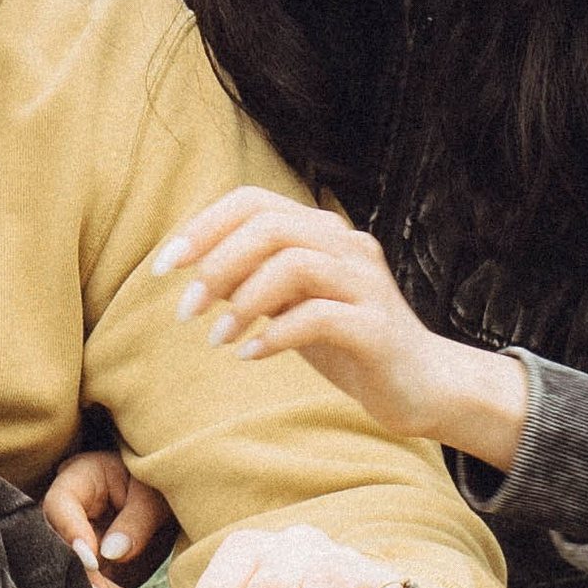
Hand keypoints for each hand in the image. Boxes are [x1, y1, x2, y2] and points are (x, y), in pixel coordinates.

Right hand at [41, 448, 170, 587]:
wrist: (170, 500)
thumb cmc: (158, 484)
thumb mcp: (153, 494)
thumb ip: (136, 520)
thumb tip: (112, 555)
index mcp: (76, 483)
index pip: (59, 507)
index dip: (71, 534)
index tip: (93, 560)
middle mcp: (68, 519)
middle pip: (60, 551)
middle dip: (82, 579)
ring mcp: (79, 550)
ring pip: (78, 580)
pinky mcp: (95, 573)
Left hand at [152, 189, 529, 467]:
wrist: (422, 385)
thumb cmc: (348, 342)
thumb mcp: (293, 302)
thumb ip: (254, 278)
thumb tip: (195, 267)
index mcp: (323, 233)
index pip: (254, 202)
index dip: (203, 227)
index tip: (166, 267)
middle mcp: (348, 247)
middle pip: (271, 227)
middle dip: (217, 266)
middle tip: (187, 311)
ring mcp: (366, 286)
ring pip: (294, 264)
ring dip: (242, 302)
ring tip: (217, 339)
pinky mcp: (376, 329)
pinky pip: (319, 318)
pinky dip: (275, 335)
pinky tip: (251, 356)